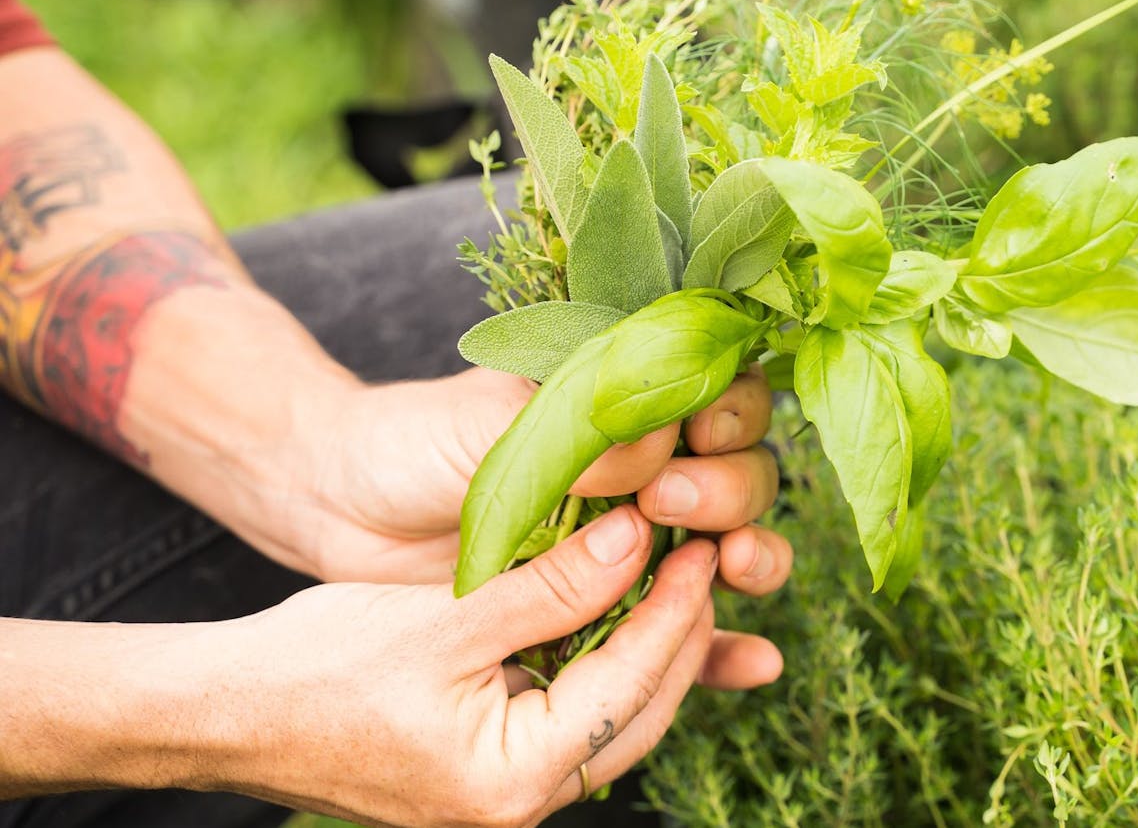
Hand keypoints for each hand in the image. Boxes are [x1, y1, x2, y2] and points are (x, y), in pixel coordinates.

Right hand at [208, 509, 723, 826]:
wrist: (226, 715)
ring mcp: (505, 795)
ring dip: (647, 649)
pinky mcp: (490, 773)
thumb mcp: (443, 618)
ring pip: (614, 718)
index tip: (704, 545)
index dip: (676, 610)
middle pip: (640, 713)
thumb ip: (548, 587)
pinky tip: (616, 610)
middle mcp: (518, 807)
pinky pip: (573, 717)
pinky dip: (601, 664)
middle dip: (680, 635)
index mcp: (510, 782)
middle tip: (705, 555)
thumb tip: (636, 541)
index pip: (631, 686)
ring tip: (672, 575)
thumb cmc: (316, 669)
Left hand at [270, 363, 789, 690]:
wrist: (337, 507)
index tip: (698, 435)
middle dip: (727, 493)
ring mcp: (634, 540)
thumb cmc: (409, 444)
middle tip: (670, 509)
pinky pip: (681, 631)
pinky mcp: (609, 607)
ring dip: (750, 561)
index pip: (722, 397)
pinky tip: (756, 664)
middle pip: (741, 477)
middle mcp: (649, 468)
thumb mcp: (490, 430)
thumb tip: (661, 445)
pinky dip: (721, 650)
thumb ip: (575, 440)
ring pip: (728, 549)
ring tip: (733, 571)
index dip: (731, 416)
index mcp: (632, 400)